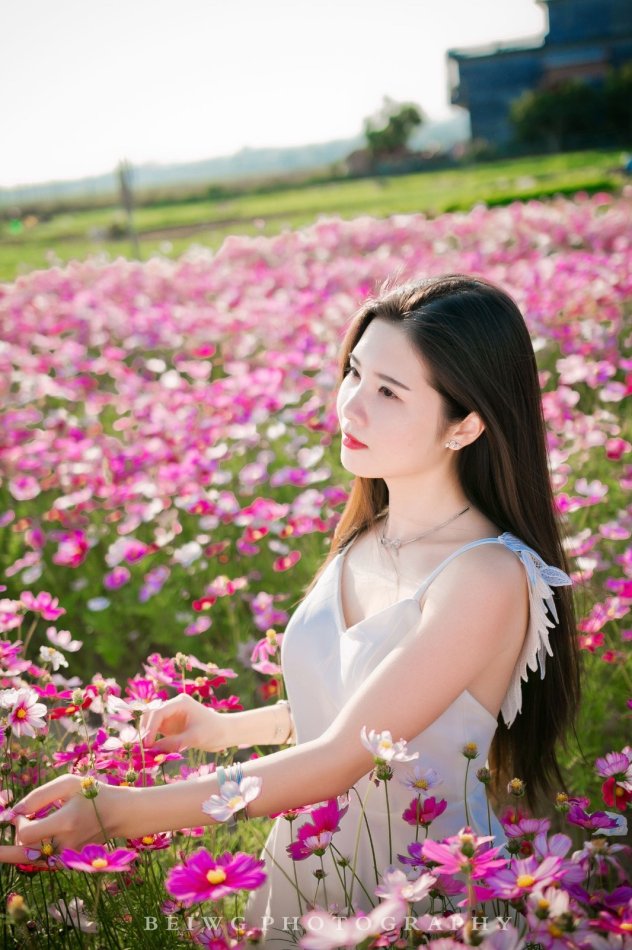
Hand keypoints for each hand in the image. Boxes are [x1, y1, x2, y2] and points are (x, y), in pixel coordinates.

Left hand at [0, 774, 130, 865]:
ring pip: (32, 859)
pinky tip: (29, 844)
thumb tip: (13, 812)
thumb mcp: (68, 784)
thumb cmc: (92, 793)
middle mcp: (66, 843)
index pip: (27, 834)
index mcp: (66, 822)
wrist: (119, 813)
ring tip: (15, 840)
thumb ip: (38, 796)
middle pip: (24, 854)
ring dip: (21, 848)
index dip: (19, 824)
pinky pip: (43, 862)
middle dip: (8, 847)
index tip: (24, 813)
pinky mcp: (69, 862)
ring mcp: (68, 856)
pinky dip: (33, 853)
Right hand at [140, 693, 228, 753]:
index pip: (158, 712)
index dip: (150, 728)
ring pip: (150, 721)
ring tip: (145, 750)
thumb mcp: (194, 738)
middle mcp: (173, 706)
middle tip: (142, 748)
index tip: (147, 744)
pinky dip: (151, 739)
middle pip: (150, 714)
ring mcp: (170, 715)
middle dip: (145, 729)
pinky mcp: (170, 725)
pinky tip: (151, 750)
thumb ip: (173, 743)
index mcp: (180, 702)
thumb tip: (152, 749)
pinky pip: (155, 730)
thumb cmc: (213, 731)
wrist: (224, 732)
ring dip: (146, 734)